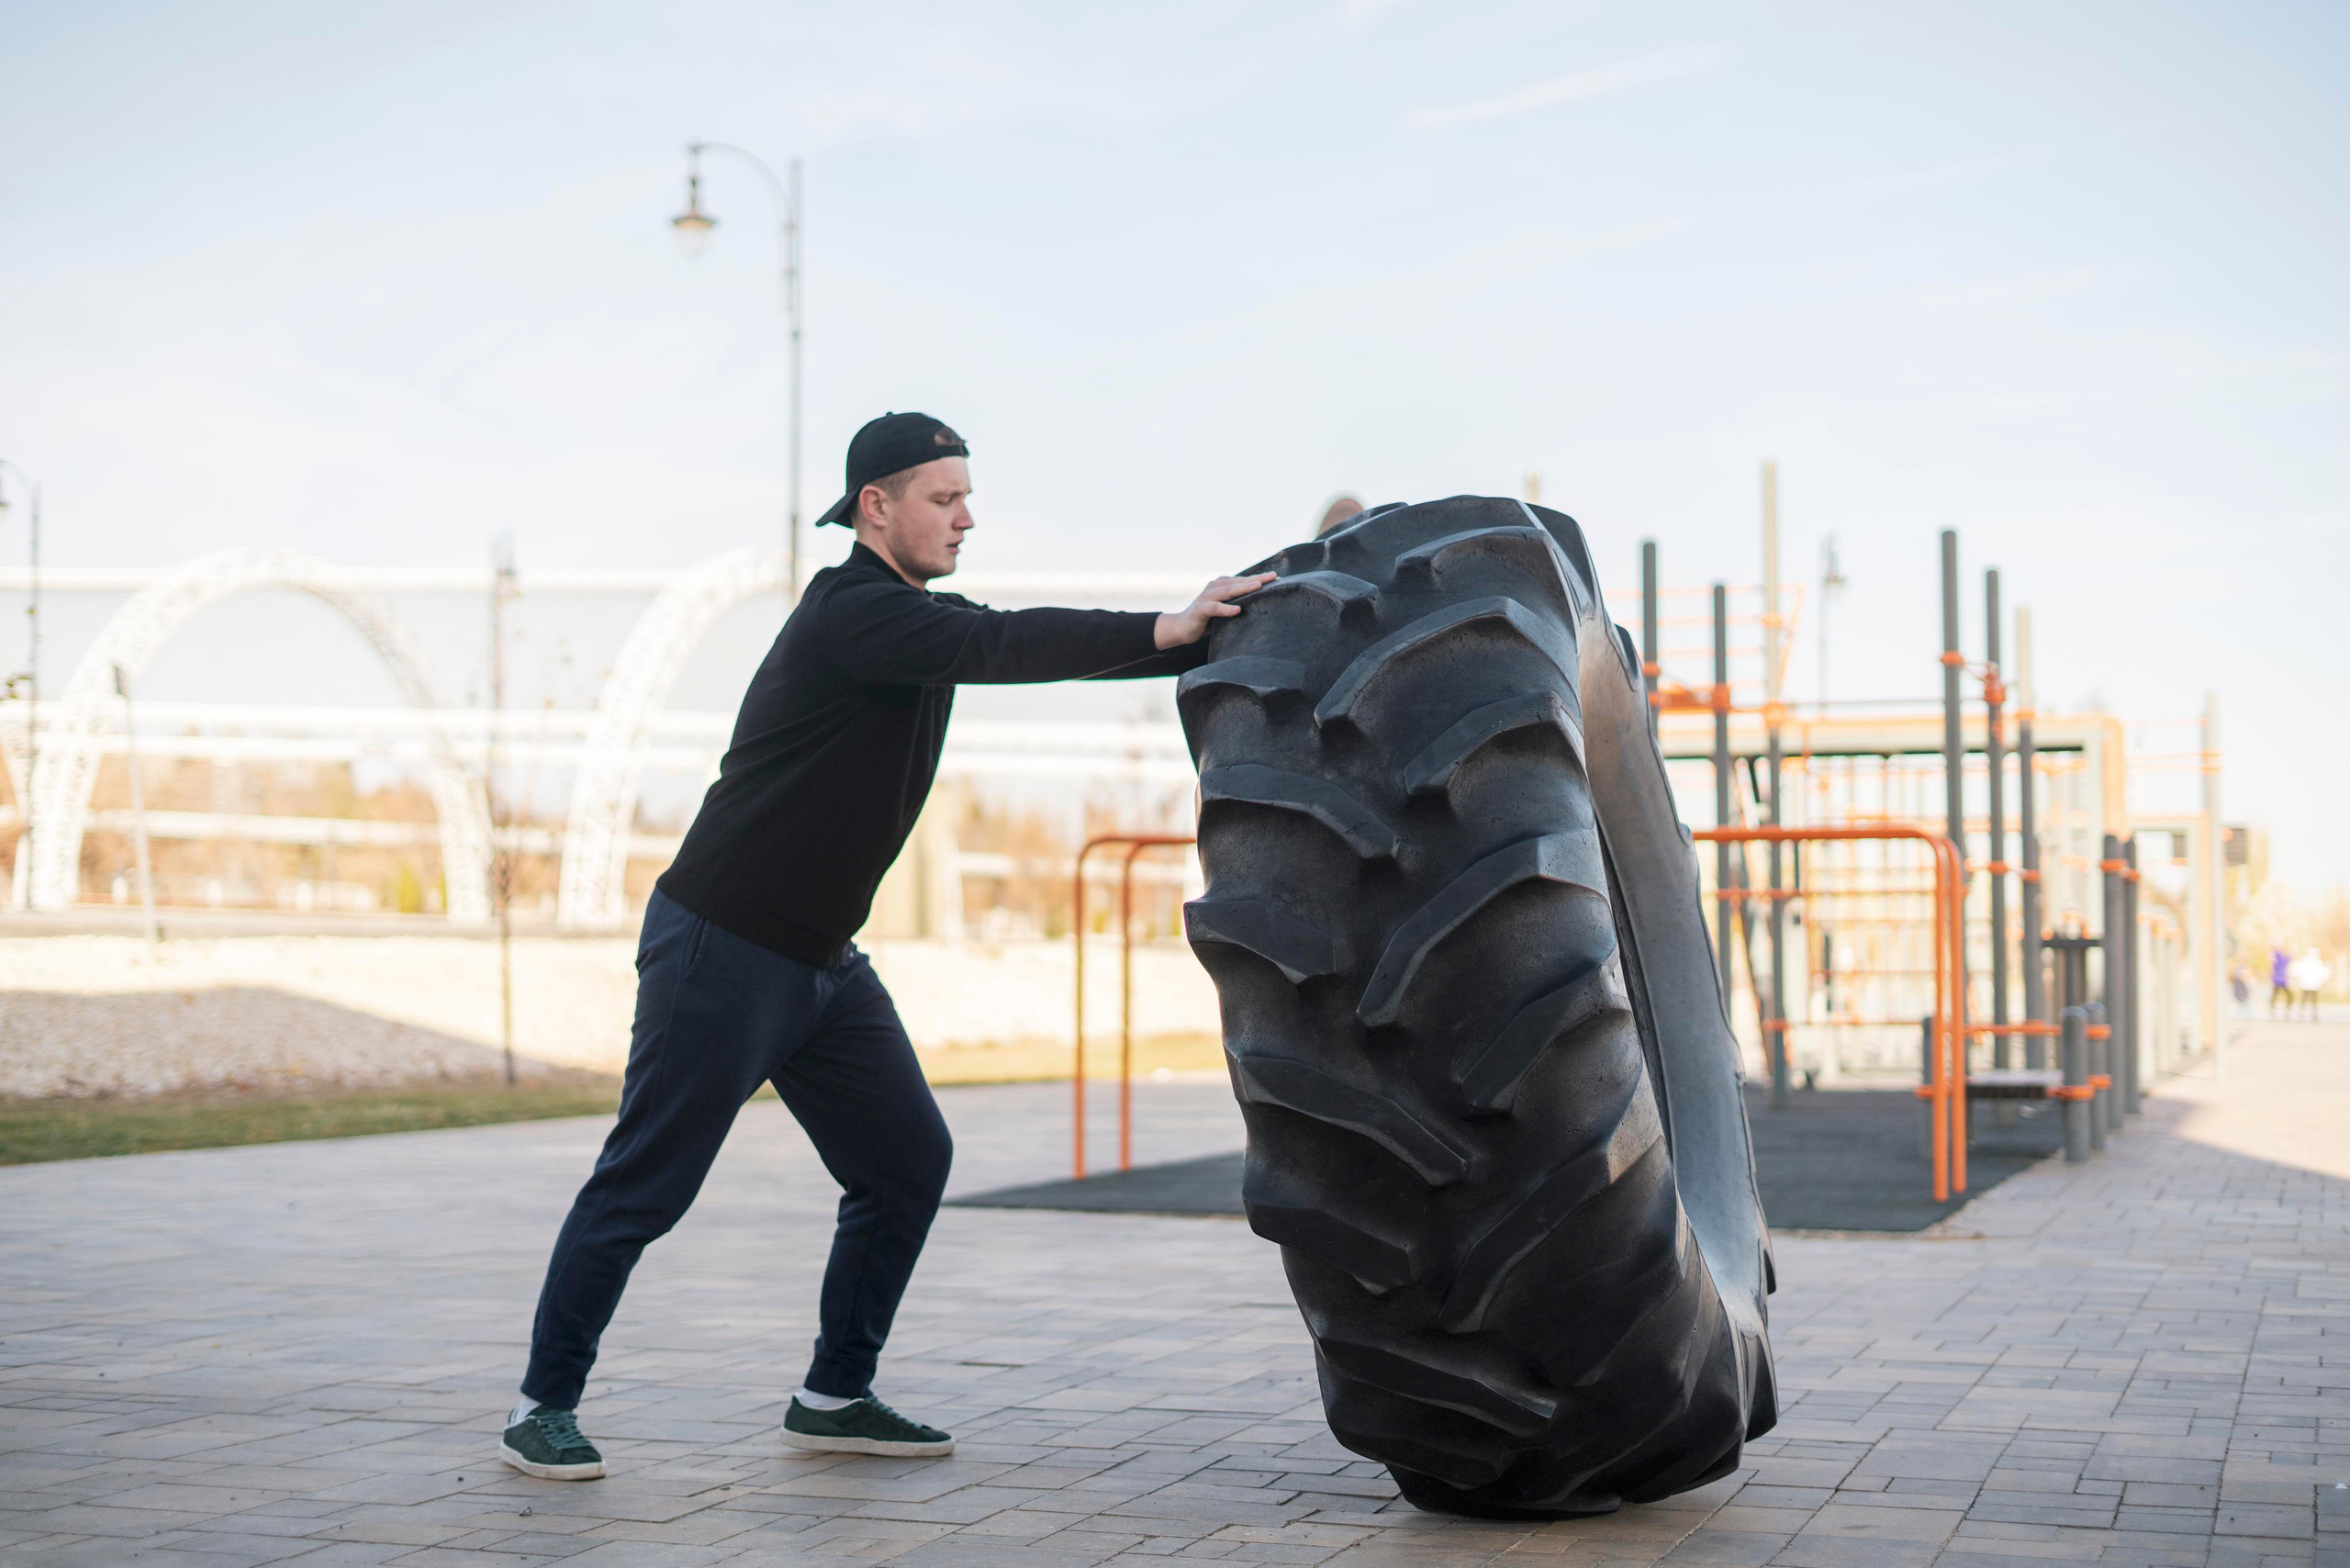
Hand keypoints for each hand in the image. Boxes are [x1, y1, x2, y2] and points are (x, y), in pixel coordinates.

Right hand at [1155, 572, 1276, 649]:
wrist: (1182, 627)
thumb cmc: (1208, 619)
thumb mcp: (1225, 609)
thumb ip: (1238, 603)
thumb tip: (1262, 605)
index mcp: (1222, 585)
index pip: (1244, 581)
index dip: (1260, 579)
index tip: (1278, 578)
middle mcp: (1215, 587)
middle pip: (1239, 582)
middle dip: (1258, 579)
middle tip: (1274, 577)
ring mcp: (1207, 596)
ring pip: (1229, 591)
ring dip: (1244, 588)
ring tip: (1259, 586)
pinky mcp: (1201, 609)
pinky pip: (1215, 608)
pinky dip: (1226, 609)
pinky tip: (1237, 610)